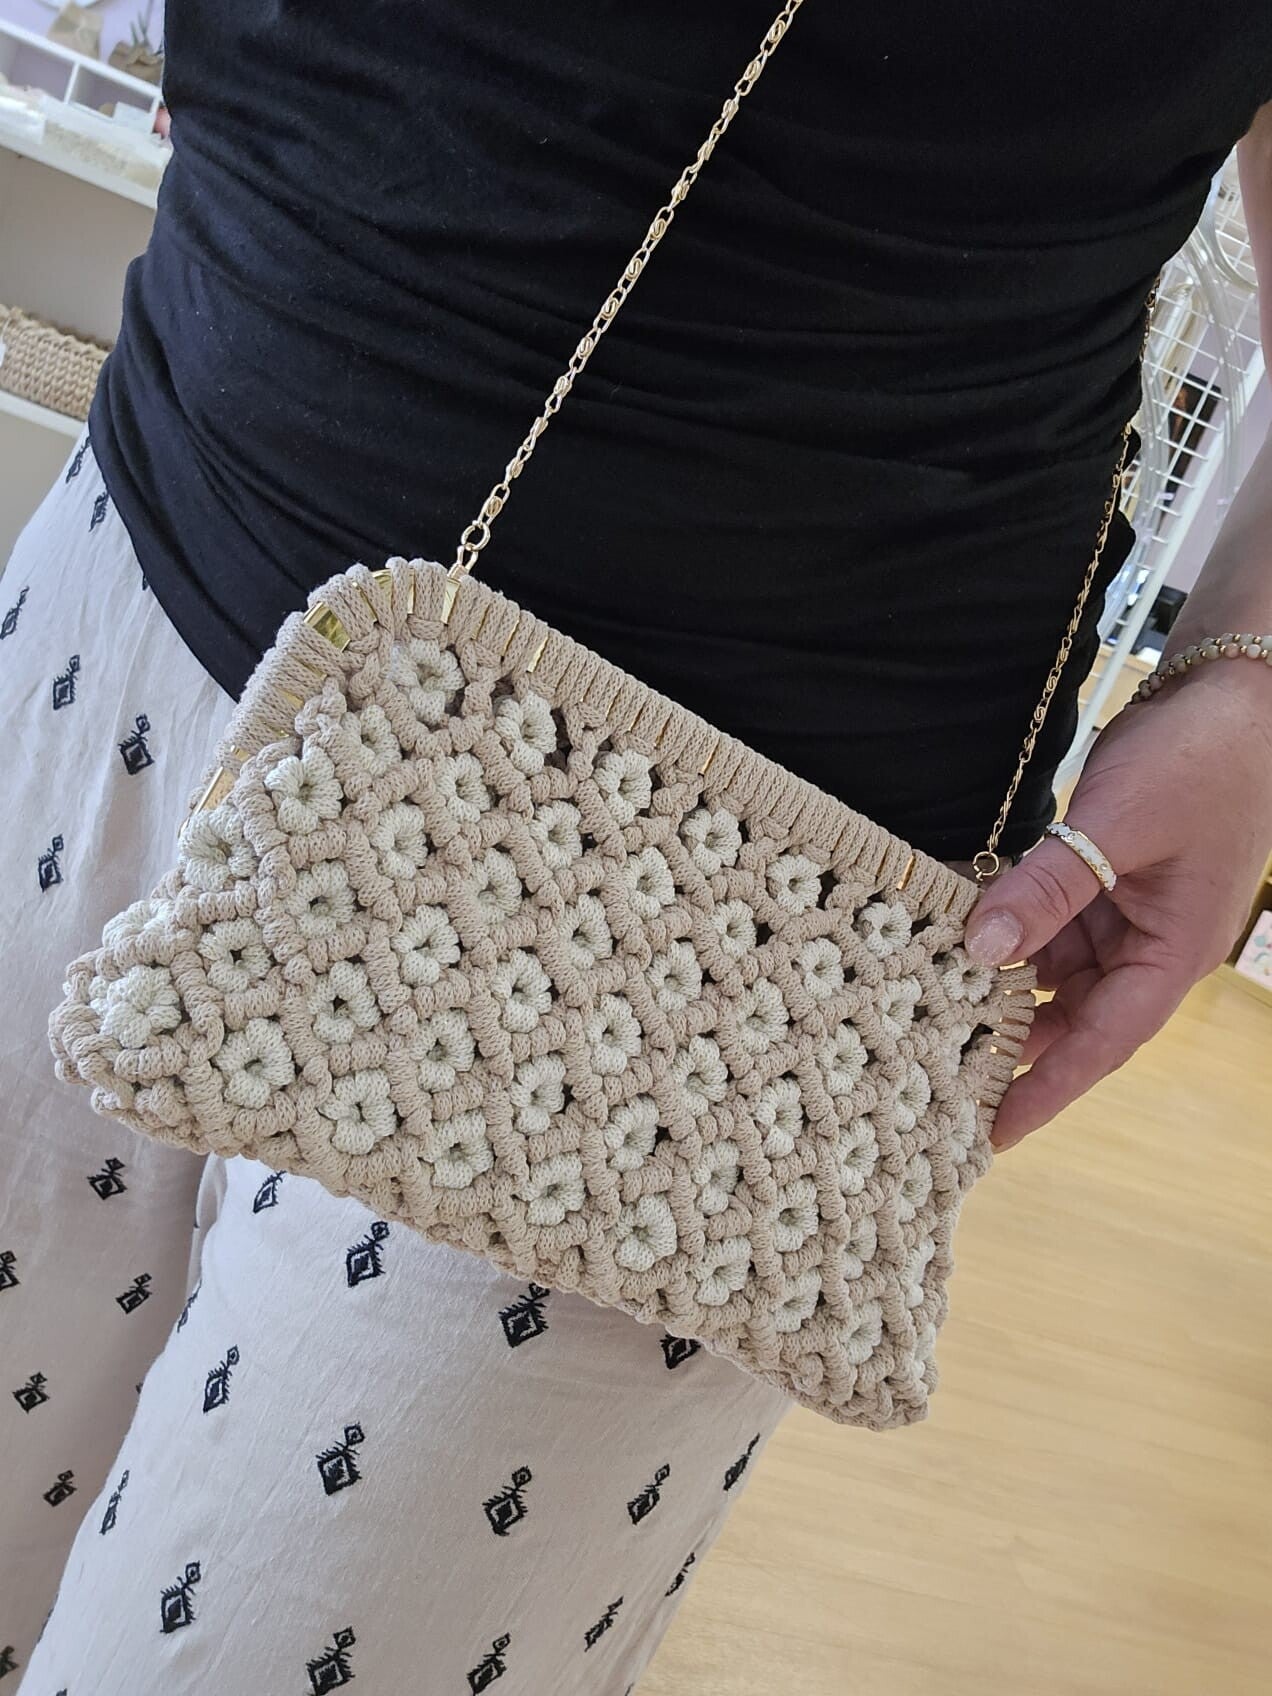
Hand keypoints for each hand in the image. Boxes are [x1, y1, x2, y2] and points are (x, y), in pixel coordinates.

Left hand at [963, 660, 1271, 1149]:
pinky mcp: (1100, 878)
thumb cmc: (1201, 760)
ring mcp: (1123, 912)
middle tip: (929, 1079)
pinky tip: (949, 935)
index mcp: (1169, 956)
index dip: (1041, 1091)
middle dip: (1006, 1047)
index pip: (1097, 1045)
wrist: (1236, 691)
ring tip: (922, 1012)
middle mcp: (1145, 947)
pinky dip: (1003, 929)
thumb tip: (980, 950)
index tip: (986, 1136)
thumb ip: (1047, 889)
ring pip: (1049, 970)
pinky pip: (1045, 921)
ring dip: (995, 984)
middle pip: (1068, 1018)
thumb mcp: (1115, 827)